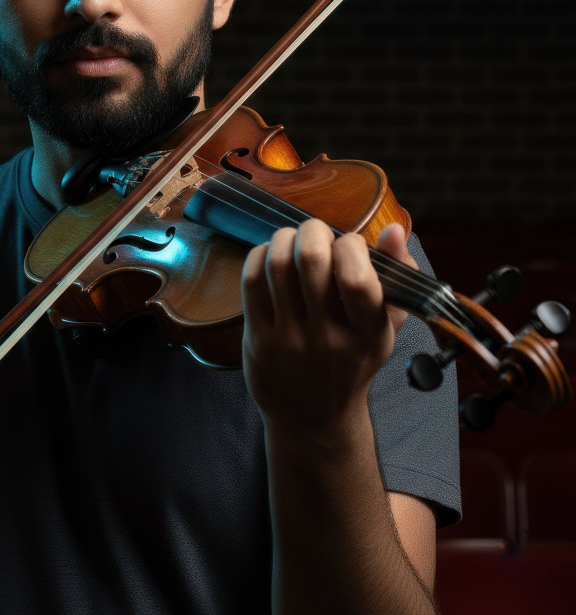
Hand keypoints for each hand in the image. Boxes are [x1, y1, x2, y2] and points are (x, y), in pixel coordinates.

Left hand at [241, 220, 412, 443]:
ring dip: (285, 238)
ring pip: (279, 264)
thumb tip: (394, 229)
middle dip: (313, 230)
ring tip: (293, 240)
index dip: (351, 245)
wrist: (313, 419)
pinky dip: (260, 255)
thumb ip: (396, 277)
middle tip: (316, 233)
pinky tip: (271, 255)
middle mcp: (328, 338)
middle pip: (312, 260)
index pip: (357, 278)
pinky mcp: (258, 339)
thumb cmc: (352, 361)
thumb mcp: (384, 328)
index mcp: (368, 334)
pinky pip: (252, 281)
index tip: (350, 244)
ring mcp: (290, 340)